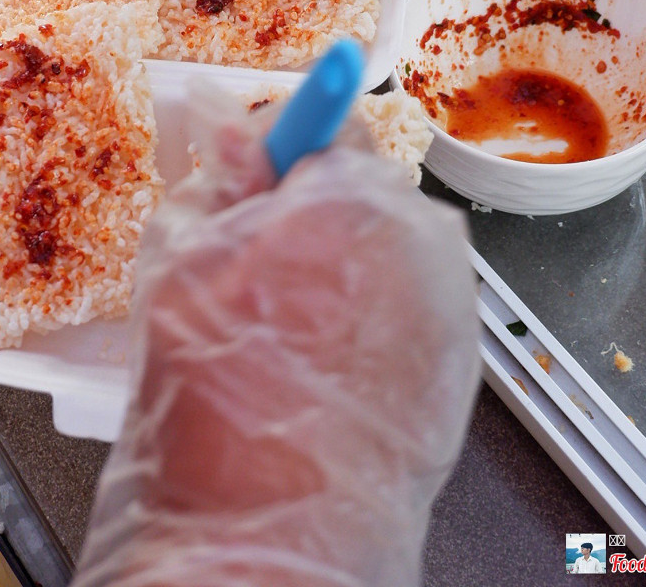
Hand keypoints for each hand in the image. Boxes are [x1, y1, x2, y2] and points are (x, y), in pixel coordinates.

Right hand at [72, 89, 479, 586]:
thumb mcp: (182, 258)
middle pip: (366, 187)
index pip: (333, 123)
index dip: (292, 146)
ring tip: (300, 328)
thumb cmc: (218, 391)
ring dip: (352, 261)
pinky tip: (335, 361)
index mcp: (347, 193)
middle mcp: (417, 232)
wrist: (273, 522)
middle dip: (320, 209)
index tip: (278, 156)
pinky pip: (415, 298)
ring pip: (392, 244)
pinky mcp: (463, 350)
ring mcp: (449, 295)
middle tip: (267, 267)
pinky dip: (381, 311)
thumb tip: (231, 130)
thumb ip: (215, 178)